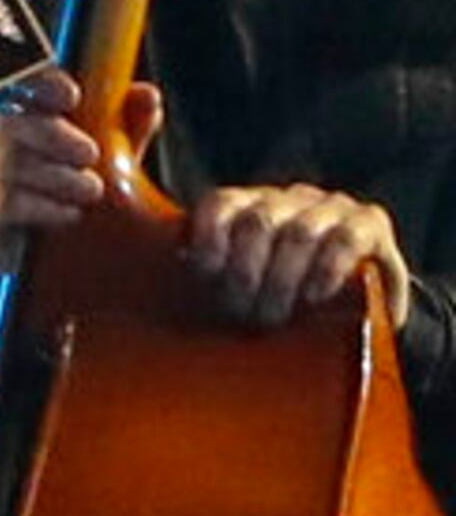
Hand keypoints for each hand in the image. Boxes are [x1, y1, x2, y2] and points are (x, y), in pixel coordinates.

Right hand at [0, 68, 160, 276]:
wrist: (41, 249)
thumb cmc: (70, 188)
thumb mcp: (111, 154)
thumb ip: (128, 125)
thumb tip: (146, 96)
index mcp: (22, 109)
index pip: (18, 82)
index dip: (41, 83)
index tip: (73, 96)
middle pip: (6, 122)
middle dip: (53, 135)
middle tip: (92, 154)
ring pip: (6, 164)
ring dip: (55, 176)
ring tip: (91, 190)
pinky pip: (1, 202)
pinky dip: (41, 207)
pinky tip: (69, 214)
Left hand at [183, 180, 410, 329]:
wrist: (354, 311)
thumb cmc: (277, 300)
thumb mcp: (235, 288)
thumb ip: (200, 281)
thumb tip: (146, 292)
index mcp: (247, 206)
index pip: (219, 204)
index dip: (207, 238)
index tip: (203, 276)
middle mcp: (287, 199)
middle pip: (256, 222)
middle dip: (244, 273)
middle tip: (240, 313)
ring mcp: (330, 207)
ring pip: (297, 233)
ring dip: (280, 280)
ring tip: (271, 317)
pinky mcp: (370, 223)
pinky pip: (345, 239)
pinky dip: (325, 271)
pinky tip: (312, 298)